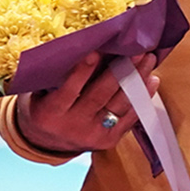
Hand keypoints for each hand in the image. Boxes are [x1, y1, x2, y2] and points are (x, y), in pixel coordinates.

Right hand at [12, 52, 157, 155]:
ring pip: (119, 105)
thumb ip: (56, 77)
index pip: (68, 90)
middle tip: (137, 51)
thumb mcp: (39, 93)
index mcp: (50, 112)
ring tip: (149, 61)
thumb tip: (81, 48)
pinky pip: (129, 118)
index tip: (97, 52)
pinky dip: (141, 98)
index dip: (82, 71)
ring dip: (137, 81)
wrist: (47, 143)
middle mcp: (72, 125)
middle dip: (121, 71)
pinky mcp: (109, 141)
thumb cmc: (44, 107)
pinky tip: (151, 81)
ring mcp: (93, 134)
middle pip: (100, 96)